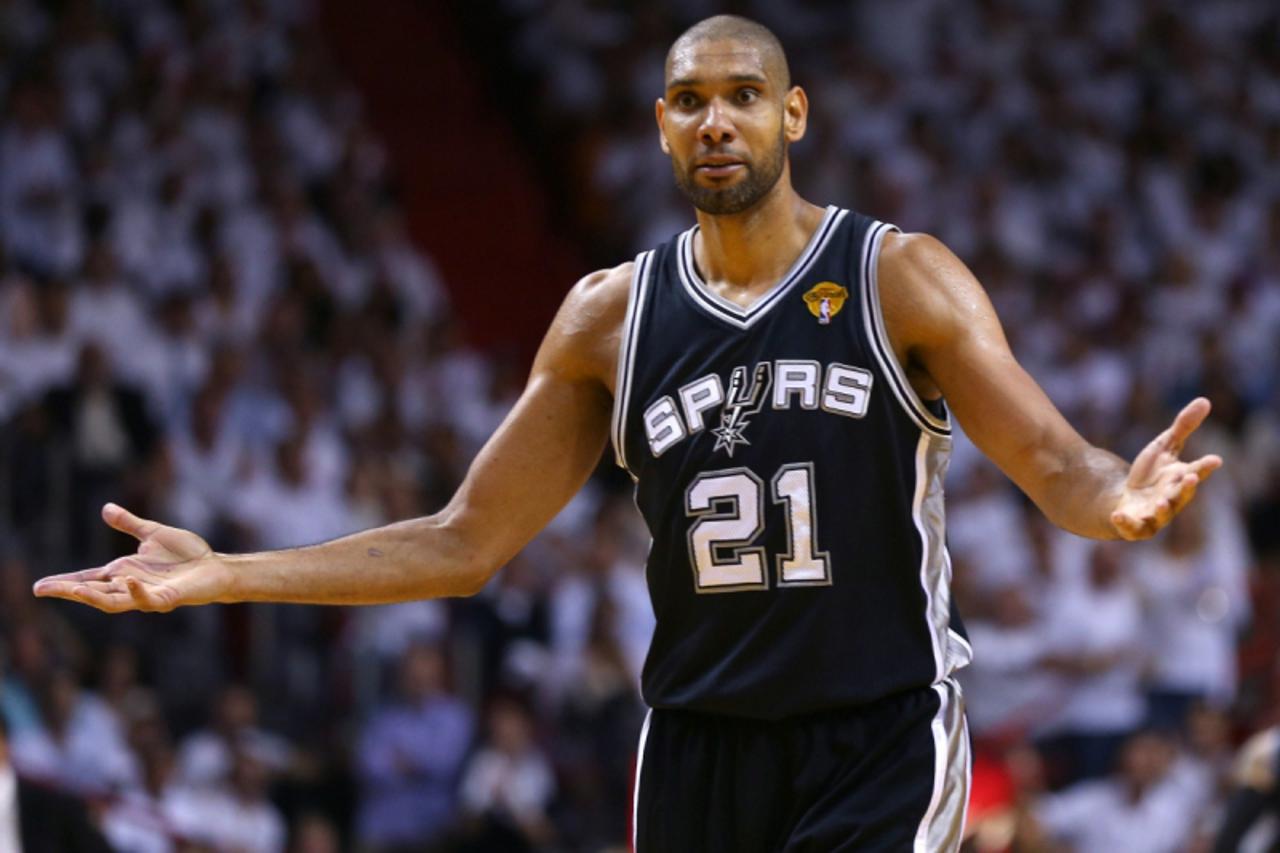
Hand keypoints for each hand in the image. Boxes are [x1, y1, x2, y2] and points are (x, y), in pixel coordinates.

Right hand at [32, 504, 226, 611]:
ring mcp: (148, 594)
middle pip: (94, 592)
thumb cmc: (187, 554)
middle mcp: (131, 585)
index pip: (89, 579)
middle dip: (70, 591)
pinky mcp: (168, 598)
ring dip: (94, 597)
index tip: (40, 586)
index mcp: (125, 572)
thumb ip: (129, 524)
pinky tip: (129, 580)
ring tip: (74, 590)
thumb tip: (105, 509)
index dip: (65, 583)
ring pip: (114, 602)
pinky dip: (137, 592)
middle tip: (44, 590)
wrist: (215, 566)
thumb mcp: (152, 533)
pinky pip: (149, 600)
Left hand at [1110, 397, 1222, 540]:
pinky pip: (1131, 528)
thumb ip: (1183, 427)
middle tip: (1191, 479)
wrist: (1125, 499)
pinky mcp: (1135, 526)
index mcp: (1180, 479)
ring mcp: (1155, 515)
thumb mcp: (1163, 446)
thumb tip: (1205, 400)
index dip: (1205, 467)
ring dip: (1163, 509)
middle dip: (1187, 488)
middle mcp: (1172, 499)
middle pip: (1182, 495)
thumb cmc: (1149, 474)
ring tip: (1159, 502)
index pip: (1196, 472)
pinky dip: (1125, 523)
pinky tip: (1117, 515)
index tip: (1215, 460)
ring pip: (1162, 514)